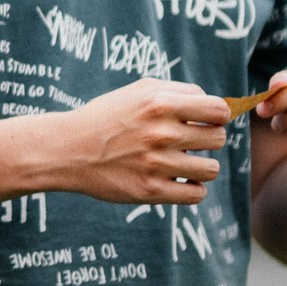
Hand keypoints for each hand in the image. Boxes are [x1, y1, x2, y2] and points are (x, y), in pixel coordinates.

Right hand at [48, 78, 230, 203]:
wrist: (67, 150)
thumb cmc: (106, 117)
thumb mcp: (139, 91)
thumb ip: (179, 92)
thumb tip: (217, 108)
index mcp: (159, 103)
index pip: (219, 110)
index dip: (216, 116)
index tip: (204, 121)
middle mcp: (161, 133)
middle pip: (217, 139)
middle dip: (207, 139)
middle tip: (188, 142)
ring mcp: (156, 164)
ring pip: (211, 169)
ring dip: (200, 166)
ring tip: (182, 163)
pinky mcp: (150, 191)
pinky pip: (196, 194)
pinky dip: (191, 189)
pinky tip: (177, 180)